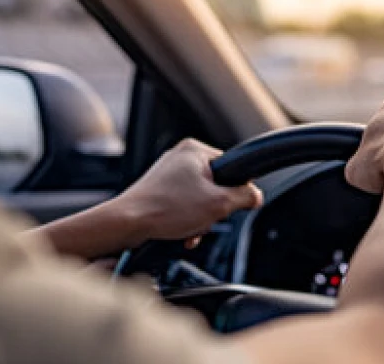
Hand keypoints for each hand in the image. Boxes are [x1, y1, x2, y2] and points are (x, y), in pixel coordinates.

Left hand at [116, 139, 263, 244]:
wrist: (128, 224)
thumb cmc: (165, 209)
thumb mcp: (218, 204)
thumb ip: (244, 197)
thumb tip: (256, 196)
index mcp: (195, 150)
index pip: (231, 167)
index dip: (235, 190)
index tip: (230, 204)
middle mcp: (180, 157)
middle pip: (216, 186)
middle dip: (213, 209)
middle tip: (205, 218)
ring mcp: (167, 174)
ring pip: (199, 199)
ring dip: (200, 219)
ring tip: (189, 228)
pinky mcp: (158, 191)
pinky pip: (183, 206)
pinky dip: (186, 221)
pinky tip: (181, 233)